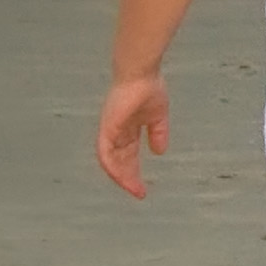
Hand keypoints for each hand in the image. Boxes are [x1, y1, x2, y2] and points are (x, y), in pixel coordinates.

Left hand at [96, 71, 169, 196]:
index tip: (143, 188)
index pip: (128, 155)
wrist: (140, 72)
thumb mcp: (158, 115)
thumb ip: (158, 133)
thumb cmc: (148, 86)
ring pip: (111, 161)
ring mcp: (110, 130)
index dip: (135, 171)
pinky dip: (112, 166)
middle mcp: (116, 131)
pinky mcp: (107, 128)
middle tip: (139, 193)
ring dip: (121, 176)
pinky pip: (105, 152)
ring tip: (133, 189)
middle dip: (129, 178)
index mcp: (127, 128)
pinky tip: (120, 177)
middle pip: (120, 161)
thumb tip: (160, 151)